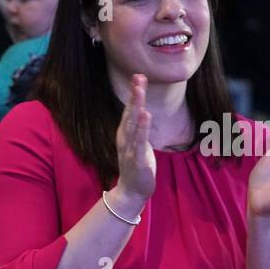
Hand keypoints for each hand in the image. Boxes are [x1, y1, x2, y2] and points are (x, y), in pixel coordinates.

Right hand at [113, 73, 156, 206]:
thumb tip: (141, 109)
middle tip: (138, 78)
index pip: (129, 110)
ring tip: (140, 93)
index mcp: (125, 134)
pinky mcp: (137, 160)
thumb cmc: (136, 165)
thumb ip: (138, 126)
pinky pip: (139, 142)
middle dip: (134, 96)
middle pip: (129, 113)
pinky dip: (141, 129)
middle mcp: (124, 139)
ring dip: (136, 108)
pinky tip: (145, 116)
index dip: (134, 94)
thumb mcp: (137, 142)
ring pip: (133, 126)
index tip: (138, 76)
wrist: (132, 191)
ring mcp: (129, 149)